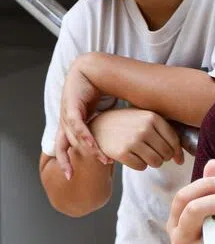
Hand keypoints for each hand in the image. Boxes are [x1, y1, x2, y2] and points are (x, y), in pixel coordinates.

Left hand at [55, 53, 113, 175]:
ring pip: (72, 135)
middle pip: (62, 143)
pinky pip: (77, 123)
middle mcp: (67, 116)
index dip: (66, 159)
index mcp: (73, 119)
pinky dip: (85, 136)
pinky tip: (93, 146)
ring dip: (87, 149)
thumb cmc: (106, 90)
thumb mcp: (107, 114)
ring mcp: (67, 110)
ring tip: (101, 160)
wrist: (99, 68)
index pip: (65, 143)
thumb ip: (110, 128)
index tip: (70, 175)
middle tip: (71, 175)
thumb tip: (123, 141)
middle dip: (68, 160)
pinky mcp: (72, 104)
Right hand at [90, 108, 184, 171]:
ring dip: (152, 162)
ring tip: (143, 155)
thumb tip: (180, 160)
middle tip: (153, 153)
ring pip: (156, 162)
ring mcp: (132, 140)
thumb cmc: (128, 125)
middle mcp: (144, 128)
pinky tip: (132, 156)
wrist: (98, 128)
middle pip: (166, 154)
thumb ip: (166, 135)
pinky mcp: (121, 152)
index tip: (175, 157)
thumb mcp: (146, 120)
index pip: (174, 141)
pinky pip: (141, 167)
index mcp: (152, 117)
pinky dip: (139, 165)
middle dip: (162, 157)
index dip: (176, 152)